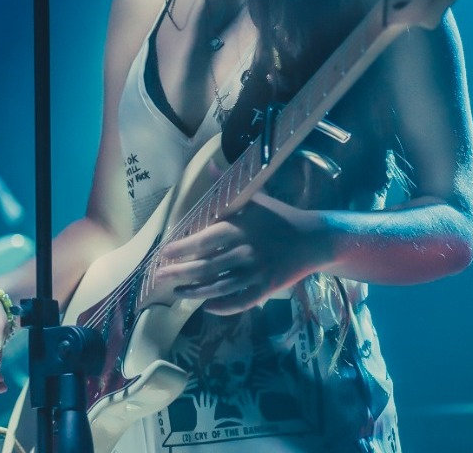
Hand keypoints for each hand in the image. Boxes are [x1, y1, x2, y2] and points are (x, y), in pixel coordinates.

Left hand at [157, 193, 317, 314]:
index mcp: (239, 228)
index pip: (203, 240)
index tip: (164, 253)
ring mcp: (255, 273)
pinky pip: (240, 302)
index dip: (182, 248)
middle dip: (180, 273)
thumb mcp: (255, 197)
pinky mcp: (265, 289)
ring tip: (177, 293)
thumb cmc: (279, 216)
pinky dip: (222, 307)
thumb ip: (227, 187)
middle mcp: (244, 251)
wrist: (312, 238)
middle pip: (206, 266)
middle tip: (159, 277)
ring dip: (195, 292)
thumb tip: (210, 165)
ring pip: (219, 287)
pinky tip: (207, 307)